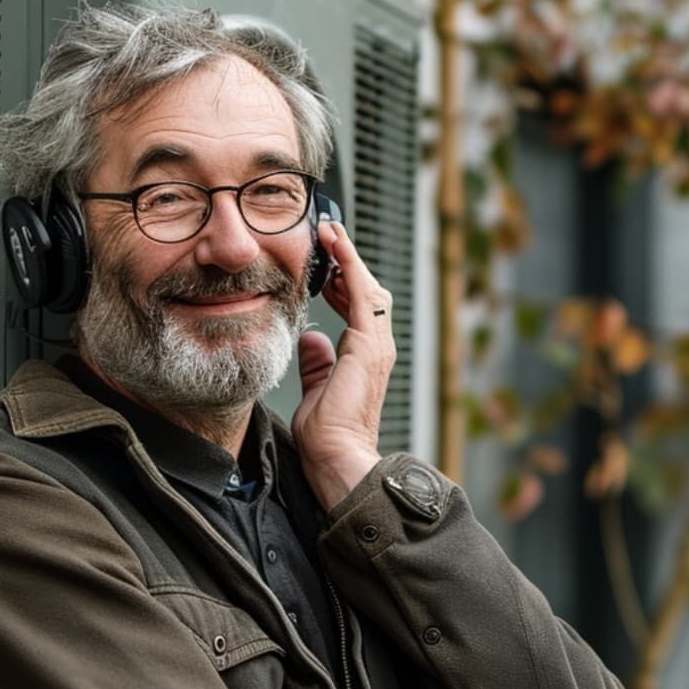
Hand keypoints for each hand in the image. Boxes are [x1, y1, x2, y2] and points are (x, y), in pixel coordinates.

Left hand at [293, 221, 394, 510]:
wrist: (337, 457)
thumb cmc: (327, 436)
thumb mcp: (316, 389)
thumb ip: (318, 363)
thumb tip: (312, 340)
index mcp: (363, 356)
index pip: (357, 306)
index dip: (342, 280)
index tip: (325, 262)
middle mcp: (375, 346)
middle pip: (367, 290)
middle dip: (347, 261)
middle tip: (328, 234)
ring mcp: (376, 344)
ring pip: (367, 287)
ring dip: (348, 256)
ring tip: (330, 231)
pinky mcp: (368, 345)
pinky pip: (360, 295)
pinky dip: (349, 267)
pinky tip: (336, 247)